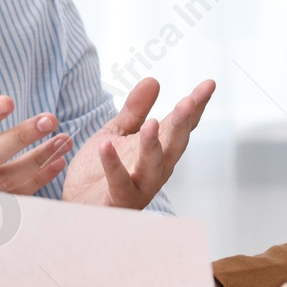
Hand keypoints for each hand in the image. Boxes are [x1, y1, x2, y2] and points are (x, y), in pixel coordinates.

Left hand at [62, 78, 214, 207]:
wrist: (78, 206)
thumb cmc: (101, 170)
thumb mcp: (117, 131)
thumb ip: (136, 109)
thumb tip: (154, 79)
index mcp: (160, 150)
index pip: (182, 126)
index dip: (196, 106)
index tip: (208, 84)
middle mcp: (156, 169)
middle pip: (174, 145)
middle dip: (182, 124)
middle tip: (189, 102)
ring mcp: (140, 186)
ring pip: (153, 166)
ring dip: (153, 145)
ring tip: (153, 123)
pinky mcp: (118, 199)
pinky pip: (118, 181)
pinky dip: (113, 164)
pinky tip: (107, 145)